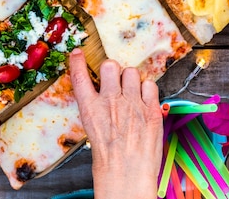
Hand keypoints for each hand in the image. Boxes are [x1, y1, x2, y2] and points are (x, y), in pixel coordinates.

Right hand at [69, 49, 162, 198]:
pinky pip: (150, 84)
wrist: (127, 174)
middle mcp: (110, 102)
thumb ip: (99, 109)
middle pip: (110, 66)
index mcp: (91, 109)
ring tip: (131, 92)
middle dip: (113, 70)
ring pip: (132, 72)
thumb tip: (104, 96)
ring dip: (131, 80)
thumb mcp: (94, 130)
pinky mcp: (151, 109)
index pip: (80, 77)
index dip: (77, 62)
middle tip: (115, 80)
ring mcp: (132, 103)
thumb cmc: (110, 159)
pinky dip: (147, 90)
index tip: (77, 53)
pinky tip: (144, 100)